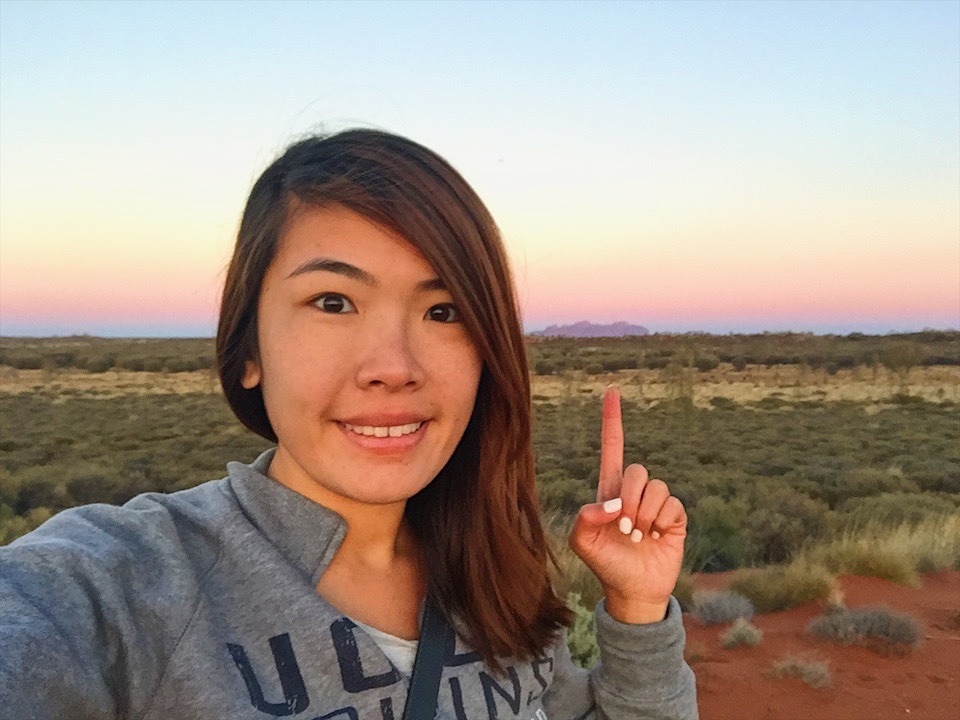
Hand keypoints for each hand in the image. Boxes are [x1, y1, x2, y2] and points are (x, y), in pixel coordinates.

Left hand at [568, 386, 687, 623]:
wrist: (633, 591)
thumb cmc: (605, 564)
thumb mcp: (583, 543)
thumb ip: (585, 518)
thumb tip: (613, 504)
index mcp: (609, 490)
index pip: (612, 448)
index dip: (612, 420)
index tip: (611, 390)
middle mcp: (634, 492)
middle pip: (637, 471)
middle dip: (630, 500)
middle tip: (624, 529)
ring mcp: (655, 504)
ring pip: (656, 487)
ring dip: (645, 516)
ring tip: (639, 537)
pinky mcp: (674, 517)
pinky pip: (673, 504)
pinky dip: (662, 522)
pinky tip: (657, 537)